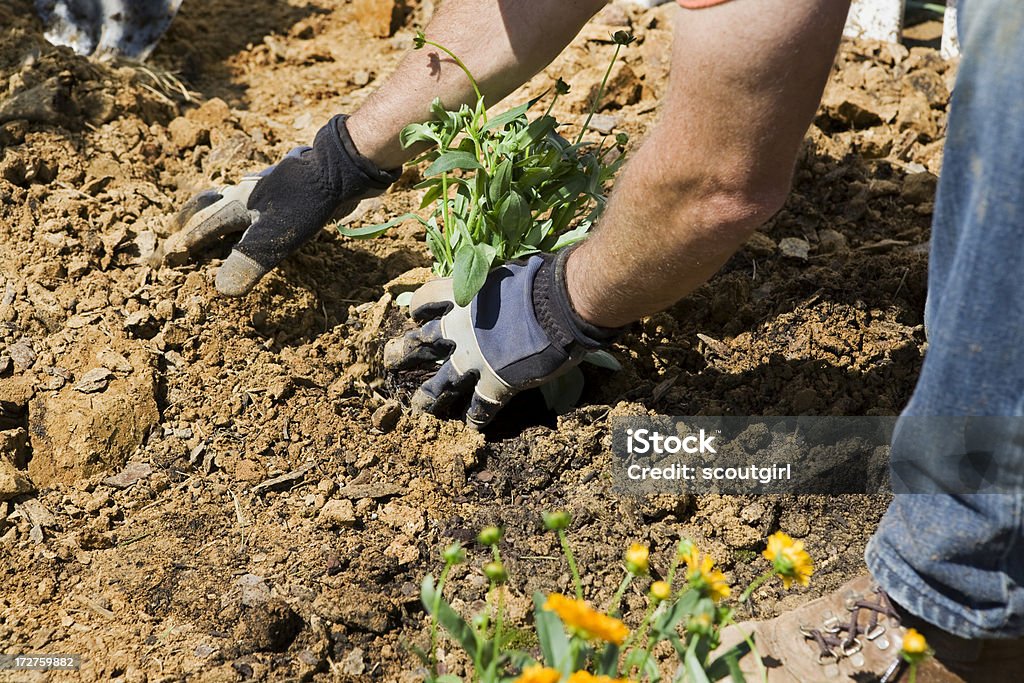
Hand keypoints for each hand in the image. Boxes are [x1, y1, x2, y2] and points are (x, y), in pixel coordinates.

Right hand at [164, 115, 400, 295]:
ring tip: (213, 226)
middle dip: (193, 220)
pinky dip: (249, 215)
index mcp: (235, 206)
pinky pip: (259, 206)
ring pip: (234, 204)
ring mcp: (267, 193)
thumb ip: (248, 261)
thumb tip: (221, 289)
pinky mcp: (287, 194)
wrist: (340, 169)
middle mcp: (246, 196)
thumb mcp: (275, 237)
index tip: (170, 255)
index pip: (203, 228)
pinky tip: (259, 220)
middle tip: (176, 229)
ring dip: (220, 215)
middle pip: (211, 208)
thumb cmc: (305, 201)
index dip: (188, 244)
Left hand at [384, 251, 617, 428]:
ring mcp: (475, 360)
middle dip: (404, 352)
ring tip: (419, 405)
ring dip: (429, 396)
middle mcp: (461, 329)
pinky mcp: (496, 384)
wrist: (562, 305)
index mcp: (464, 296)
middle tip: (391, 360)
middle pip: (422, 342)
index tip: (415, 316)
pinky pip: (480, 408)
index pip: (427, 299)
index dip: (419, 308)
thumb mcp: (510, 273)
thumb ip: (497, 287)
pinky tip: (473, 425)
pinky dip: (475, 418)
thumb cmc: (543, 280)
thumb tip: (506, 284)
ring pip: (441, 383)